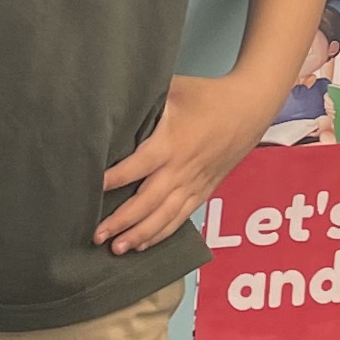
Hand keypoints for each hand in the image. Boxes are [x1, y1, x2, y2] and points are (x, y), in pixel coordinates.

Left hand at [98, 76, 266, 254]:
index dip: (114, 179)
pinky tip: (142, 244)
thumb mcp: (174, 89)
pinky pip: (180, 218)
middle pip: (147, 201)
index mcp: (171, 143)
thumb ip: (145, 100)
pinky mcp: (203, 191)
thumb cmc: (208, 96)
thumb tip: (111, 101)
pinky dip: (161, 233)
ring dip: (139, 234)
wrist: (248, 109)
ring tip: (116, 249)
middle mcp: (181, 169)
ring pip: (164, 216)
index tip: (91, 189)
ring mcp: (193, 183)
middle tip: (97, 235)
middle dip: (121, 221)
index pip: (137, 167)